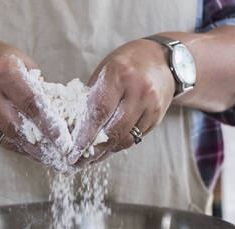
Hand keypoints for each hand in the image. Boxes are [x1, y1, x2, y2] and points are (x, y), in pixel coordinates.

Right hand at [0, 39, 66, 167]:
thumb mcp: (24, 63)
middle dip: (42, 144)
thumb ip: (41, 87)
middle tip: (61, 156)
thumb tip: (62, 112)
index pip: (31, 103)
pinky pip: (0, 138)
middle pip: (18, 125)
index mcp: (4, 71)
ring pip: (8, 136)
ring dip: (31, 150)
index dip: (49, 125)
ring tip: (50, 158)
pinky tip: (33, 151)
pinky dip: (18, 147)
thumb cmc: (3, 61)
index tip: (64, 140)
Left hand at [68, 38, 175, 166]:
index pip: (99, 112)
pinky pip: (135, 138)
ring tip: (90, 159)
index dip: (84, 136)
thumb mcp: (104, 71)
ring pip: (125, 139)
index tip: (73, 152)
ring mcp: (152, 105)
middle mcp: (139, 90)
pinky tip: (107, 148)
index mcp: (119, 75)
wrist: (162, 60)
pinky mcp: (157, 117)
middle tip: (78, 162)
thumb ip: (91, 97)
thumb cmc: (125, 64)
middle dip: (94, 150)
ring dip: (106, 152)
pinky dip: (119, 145)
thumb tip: (72, 128)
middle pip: (113, 131)